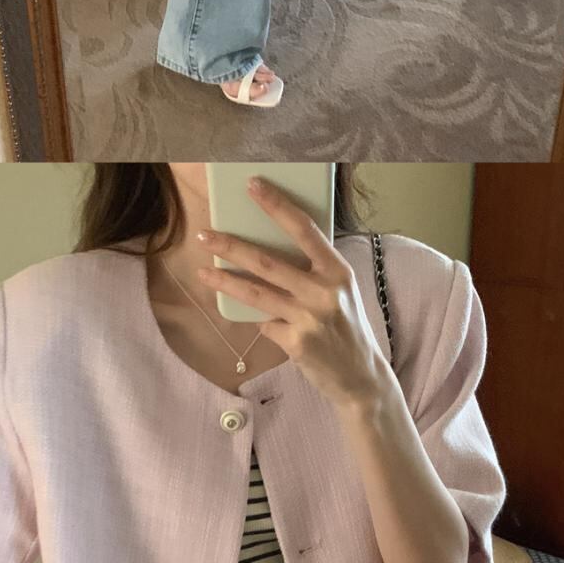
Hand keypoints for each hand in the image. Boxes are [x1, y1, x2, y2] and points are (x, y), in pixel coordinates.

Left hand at [196, 178, 384, 410]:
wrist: (360, 376)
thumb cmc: (346, 327)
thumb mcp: (339, 292)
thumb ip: (312, 272)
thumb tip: (266, 254)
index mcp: (337, 270)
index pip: (304, 229)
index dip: (276, 206)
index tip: (252, 185)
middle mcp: (324, 291)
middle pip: (267, 262)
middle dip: (231, 247)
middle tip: (204, 235)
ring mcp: (309, 318)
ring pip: (256, 293)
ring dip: (225, 281)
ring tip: (203, 270)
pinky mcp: (296, 343)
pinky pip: (265, 325)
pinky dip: (261, 322)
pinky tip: (264, 323)